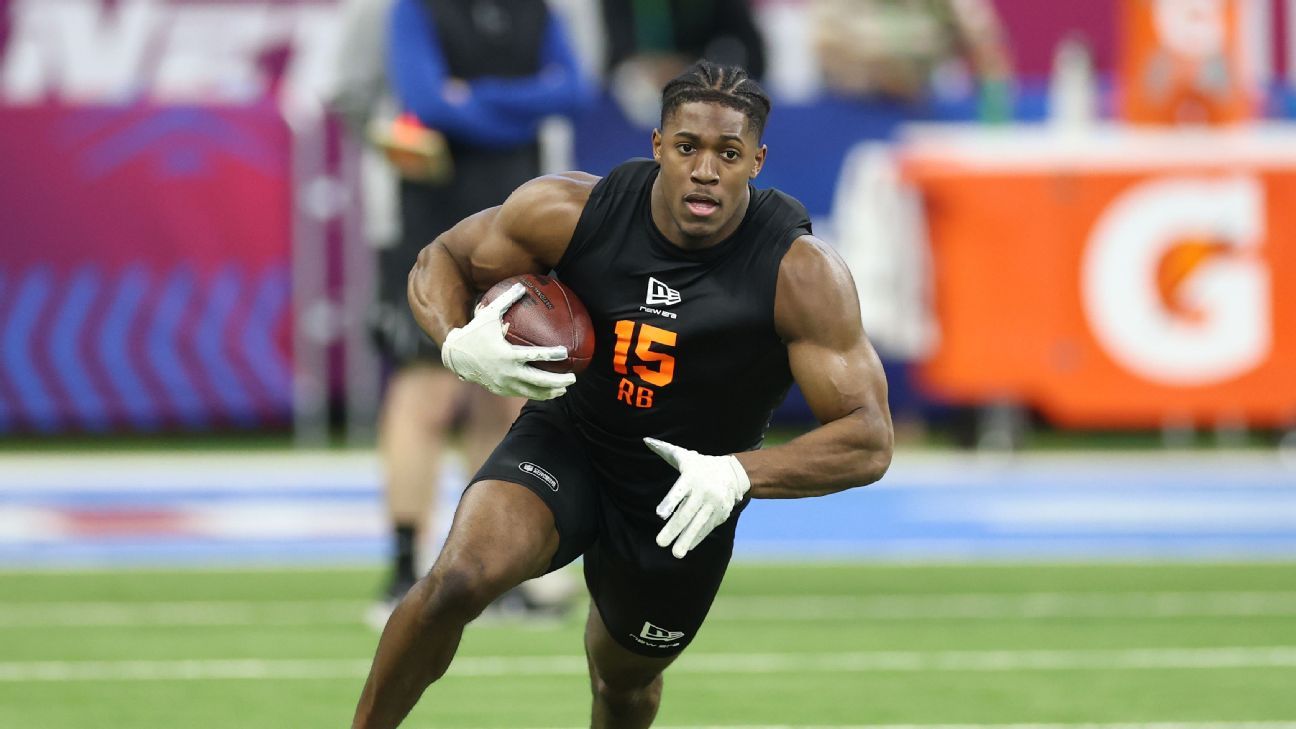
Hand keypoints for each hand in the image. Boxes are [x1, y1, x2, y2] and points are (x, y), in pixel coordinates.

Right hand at [441, 283, 575, 399]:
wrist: (455, 356)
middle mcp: (507, 372)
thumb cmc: (474, 333)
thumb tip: (522, 284)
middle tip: (573, 377)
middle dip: (557, 381)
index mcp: (506, 354)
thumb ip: (506, 300)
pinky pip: (521, 393)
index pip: (533, 356)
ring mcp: (504, 383)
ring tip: (563, 389)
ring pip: (531, 392)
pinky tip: (547, 392)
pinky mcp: (500, 390)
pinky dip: (535, 394)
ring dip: (549, 392)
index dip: (550, 354)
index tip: (565, 352)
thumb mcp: (488, 315)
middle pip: (538, 380)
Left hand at [644, 437, 749, 558]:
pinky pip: (707, 528)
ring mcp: (714, 505)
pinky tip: (687, 547)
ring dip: (686, 539)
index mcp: (692, 477)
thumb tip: (646, 440)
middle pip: (687, 513)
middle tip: (660, 543)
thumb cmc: (701, 464)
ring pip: (698, 524)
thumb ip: (665, 450)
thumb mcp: (685, 455)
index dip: (670, 502)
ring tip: (675, 554)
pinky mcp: (721, 514)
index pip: (680, 491)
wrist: (734, 473)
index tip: (660, 514)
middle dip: (674, 529)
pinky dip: (697, 538)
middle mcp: (704, 492)